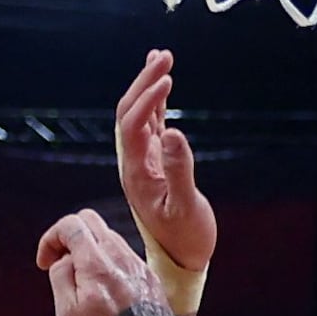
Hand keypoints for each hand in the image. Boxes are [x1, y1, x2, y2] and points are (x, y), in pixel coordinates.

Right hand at [36, 210, 184, 315]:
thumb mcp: (68, 315)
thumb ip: (61, 278)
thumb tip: (64, 259)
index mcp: (97, 265)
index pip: (72, 224)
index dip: (51, 238)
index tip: (46, 262)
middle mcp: (121, 258)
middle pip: (92, 221)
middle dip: (69, 236)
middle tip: (61, 263)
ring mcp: (140, 267)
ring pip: (110, 238)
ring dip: (90, 251)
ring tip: (83, 283)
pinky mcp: (151, 279)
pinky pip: (125, 258)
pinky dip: (109, 264)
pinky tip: (105, 291)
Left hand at [112, 48, 214, 305]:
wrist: (183, 259)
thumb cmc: (186, 238)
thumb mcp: (185, 207)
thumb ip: (179, 170)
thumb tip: (173, 132)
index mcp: (136, 172)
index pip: (133, 125)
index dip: (147, 101)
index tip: (168, 81)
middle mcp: (134, 163)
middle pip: (130, 113)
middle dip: (144, 82)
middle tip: (164, 56)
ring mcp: (144, 161)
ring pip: (139, 114)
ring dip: (148, 85)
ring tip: (162, 57)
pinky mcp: (156, 162)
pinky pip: (151, 124)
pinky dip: (157, 102)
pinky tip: (164, 83)